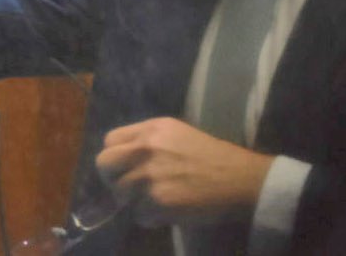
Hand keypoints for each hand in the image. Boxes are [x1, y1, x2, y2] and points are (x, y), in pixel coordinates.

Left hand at [95, 117, 273, 227]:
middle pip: (104, 164)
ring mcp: (150, 176)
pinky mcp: (159, 201)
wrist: (240, 179)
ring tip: (154, 201)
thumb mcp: (176, 133)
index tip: (123, 167)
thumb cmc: (213, 156)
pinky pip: (139, 214)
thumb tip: (125, 158)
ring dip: (134, 201)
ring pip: (120, 193)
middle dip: (113, 178)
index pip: (109, 141)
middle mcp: (145, 149)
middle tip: (127, 187)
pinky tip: (166, 212)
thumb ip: (148, 141)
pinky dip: (150, 217)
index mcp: (150, 129)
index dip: (114, 156)